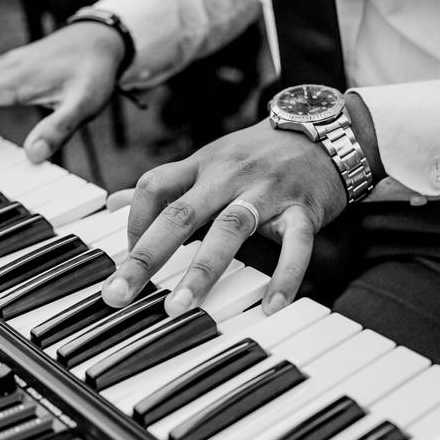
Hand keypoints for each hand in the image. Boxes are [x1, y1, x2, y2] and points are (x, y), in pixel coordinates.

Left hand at [101, 118, 347, 315]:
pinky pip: (294, 245)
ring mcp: (266, 192)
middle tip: (118, 294)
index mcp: (202, 165)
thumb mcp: (208, 161)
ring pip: (229, 229)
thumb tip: (113, 202)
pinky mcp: (303, 209)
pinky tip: (271, 306)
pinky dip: (284, 276)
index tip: (124, 258)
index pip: (153, 187)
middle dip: (146, 256)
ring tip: (180, 307)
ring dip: (202, 271)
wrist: (326, 131)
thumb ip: (164, 186)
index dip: (133, 222)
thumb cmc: (259, 154)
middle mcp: (229, 176)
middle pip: (180, 214)